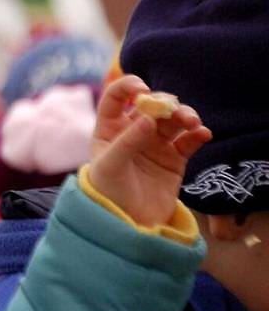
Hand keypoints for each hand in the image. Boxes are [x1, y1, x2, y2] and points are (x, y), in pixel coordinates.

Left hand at [89, 75, 211, 226]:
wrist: (126, 224)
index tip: (143, 90)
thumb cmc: (108, 193)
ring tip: (192, 122)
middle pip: (153, 105)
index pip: (116, 97)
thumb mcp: (110, 166)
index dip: (128, 86)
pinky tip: (202, 134)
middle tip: (175, 112)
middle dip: (166, 103)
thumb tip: (149, 118)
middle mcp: (133, 131)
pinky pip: (189, 140)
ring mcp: (155, 143)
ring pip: (174, 120)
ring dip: (186, 115)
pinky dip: (197, 134)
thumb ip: (127, 142)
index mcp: (110, 128)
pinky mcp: (174, 158)